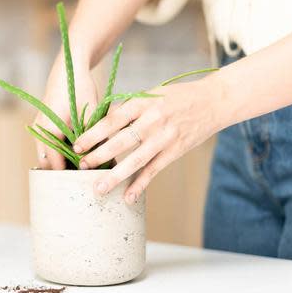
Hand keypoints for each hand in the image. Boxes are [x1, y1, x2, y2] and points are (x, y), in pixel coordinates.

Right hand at [34, 52, 98, 169]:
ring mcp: (38, 127)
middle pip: (46, 163)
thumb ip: (92, 139)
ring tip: (80, 165)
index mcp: (49, 129)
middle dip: (62, 171)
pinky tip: (75, 152)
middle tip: (82, 177)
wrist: (69, 69)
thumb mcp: (91, 115)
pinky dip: (57, 151)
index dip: (69, 174)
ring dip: (59, 161)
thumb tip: (99, 162)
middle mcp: (39, 130)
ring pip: (45, 155)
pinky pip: (46, 145)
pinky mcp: (41, 123)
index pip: (54, 163)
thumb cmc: (81, 89)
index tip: (84, 180)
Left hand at [73, 77, 225, 202]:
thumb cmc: (176, 96)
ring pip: (136, 160)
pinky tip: (128, 197)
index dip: (93, 134)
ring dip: (115, 176)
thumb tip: (100, 124)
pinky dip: (140, 185)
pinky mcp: (175, 151)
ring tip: (98, 188)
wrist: (214, 100)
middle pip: (121, 141)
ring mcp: (164, 138)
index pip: (112, 120)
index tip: (77, 146)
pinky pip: (154, 170)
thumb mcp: (150, 94)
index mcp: (142, 103)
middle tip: (81, 166)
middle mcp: (152, 121)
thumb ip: (128, 109)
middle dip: (99, 156)